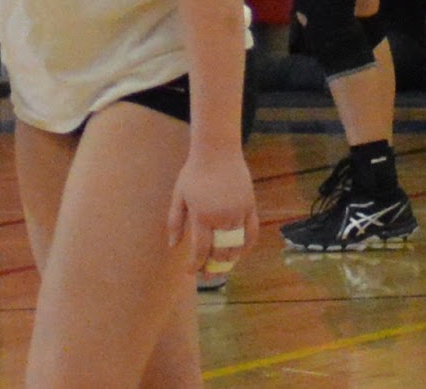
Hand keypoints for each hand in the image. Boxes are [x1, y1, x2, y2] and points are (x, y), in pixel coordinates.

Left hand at [171, 141, 254, 263]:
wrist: (218, 150)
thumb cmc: (194, 172)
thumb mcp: (179, 195)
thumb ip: (175, 221)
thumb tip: (173, 246)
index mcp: (201, 216)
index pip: (201, 251)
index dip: (196, 265)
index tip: (191, 272)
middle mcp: (222, 217)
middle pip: (220, 252)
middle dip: (212, 267)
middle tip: (207, 275)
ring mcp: (238, 212)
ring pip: (236, 246)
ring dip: (229, 260)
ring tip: (222, 267)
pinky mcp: (250, 206)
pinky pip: (251, 233)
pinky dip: (246, 246)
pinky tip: (240, 252)